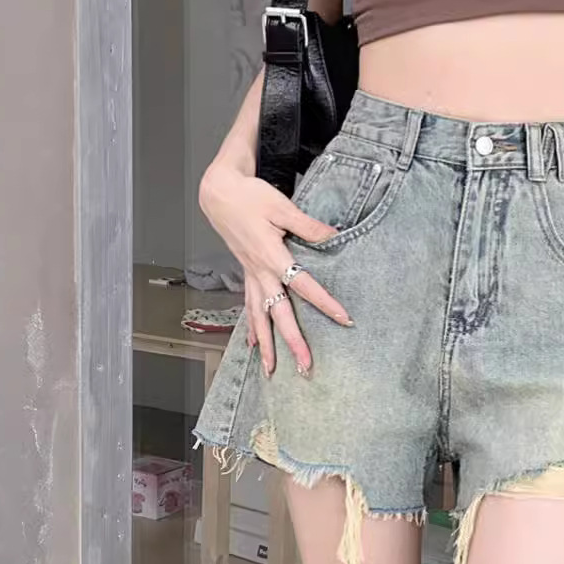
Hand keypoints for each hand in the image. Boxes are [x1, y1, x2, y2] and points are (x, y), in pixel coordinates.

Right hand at [198, 161, 351, 376]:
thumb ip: (309, 226)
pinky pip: (248, 306)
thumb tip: (335, 236)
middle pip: (278, 314)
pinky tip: (255, 345)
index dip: (325, 303)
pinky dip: (252, 327)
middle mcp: (259, 272)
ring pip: (259, 317)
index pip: (304, 285)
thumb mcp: (282, 207)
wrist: (219, 193)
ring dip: (266, 346)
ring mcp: (250, 276)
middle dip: (292, 342)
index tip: (344, 319)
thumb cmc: (250, 197)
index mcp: (271, 256)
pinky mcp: (246, 273)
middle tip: (306, 367)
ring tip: (272, 371)